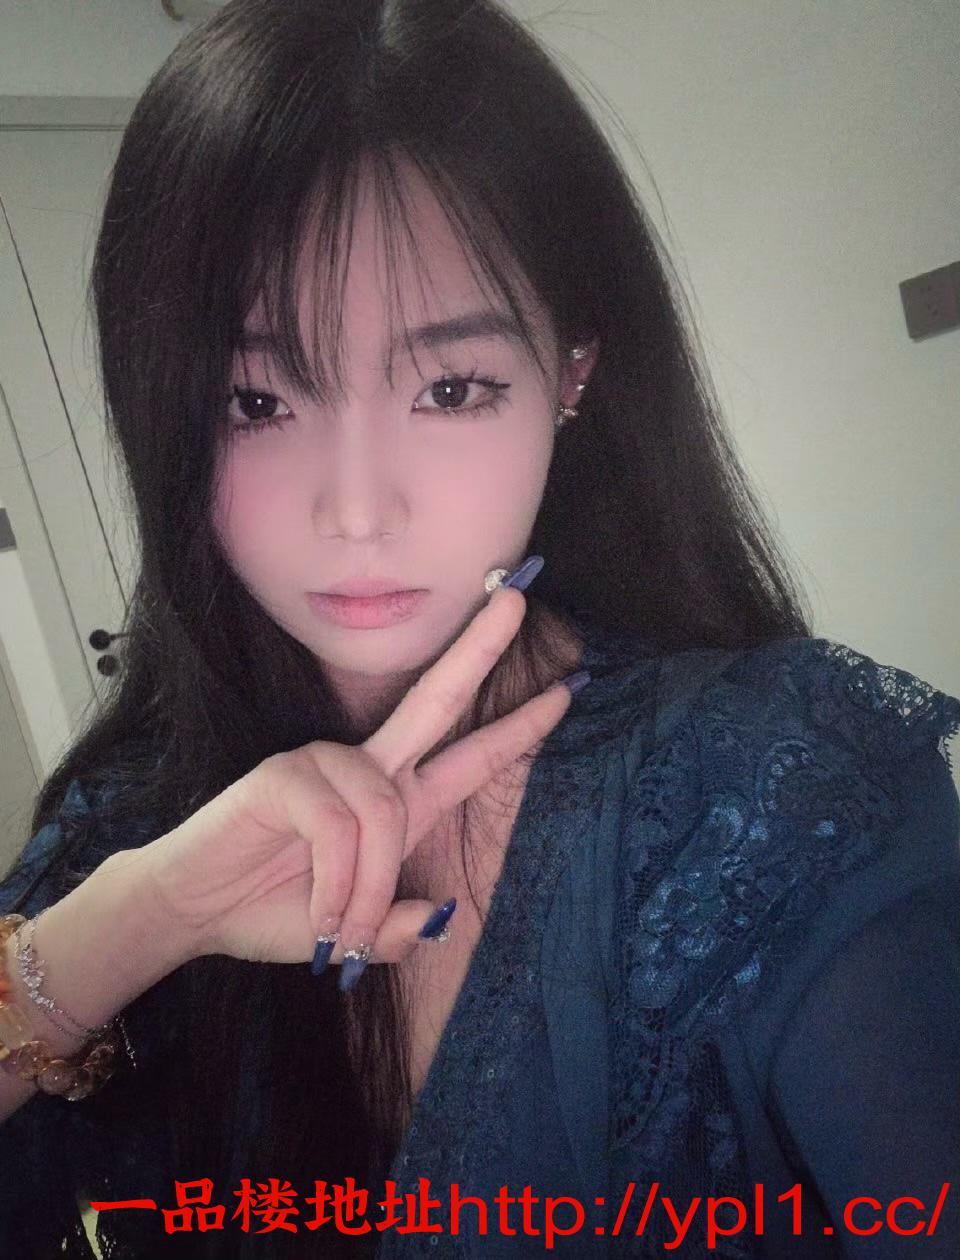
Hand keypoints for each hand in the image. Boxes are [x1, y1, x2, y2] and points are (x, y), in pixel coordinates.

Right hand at [142, 583, 573, 971]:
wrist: (196, 912)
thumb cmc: (273, 911)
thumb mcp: (352, 934)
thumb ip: (396, 931)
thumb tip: (438, 917)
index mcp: (397, 801)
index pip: (469, 754)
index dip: (518, 726)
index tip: (567, 692)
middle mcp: (368, 770)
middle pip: (436, 699)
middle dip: (479, 649)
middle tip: (519, 598)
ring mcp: (325, 763)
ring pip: (385, 810)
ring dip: (368, 887)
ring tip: (341, 929)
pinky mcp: (285, 773)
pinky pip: (340, 825)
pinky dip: (337, 881)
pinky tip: (319, 910)